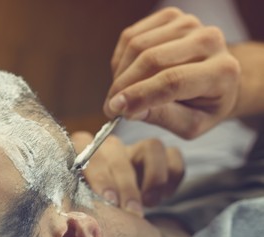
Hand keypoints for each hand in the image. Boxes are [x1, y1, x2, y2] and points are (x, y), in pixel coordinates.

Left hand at [71, 131, 184, 213]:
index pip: (88, 149)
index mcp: (83, 148)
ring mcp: (136, 147)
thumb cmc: (93, 203)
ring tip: (148, 202)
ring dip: (154, 178)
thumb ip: (79, 198)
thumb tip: (82, 213)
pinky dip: (172, 177)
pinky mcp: (160, 154)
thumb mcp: (82, 199)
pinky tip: (162, 196)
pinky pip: (174, 155)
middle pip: (119, 149)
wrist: (114, 206)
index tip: (108, 200)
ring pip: (153, 147)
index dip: (100, 174)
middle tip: (130, 211)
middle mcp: (109, 144)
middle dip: (126, 185)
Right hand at [103, 7, 240, 138]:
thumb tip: (128, 110)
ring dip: (120, 73)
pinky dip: (121, 59)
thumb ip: (162, 117)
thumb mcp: (190, 124)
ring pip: (137, 46)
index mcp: (221, 71)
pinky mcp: (170, 17)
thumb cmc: (203, 105)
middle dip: (123, 85)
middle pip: (151, 59)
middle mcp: (209, 40)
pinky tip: (125, 75)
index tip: (114, 109)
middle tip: (110, 106)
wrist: (214, 78)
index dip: (139, 95)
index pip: (172, 81)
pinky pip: (131, 36)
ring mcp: (188, 24)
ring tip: (121, 93)